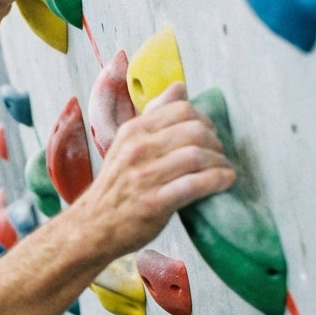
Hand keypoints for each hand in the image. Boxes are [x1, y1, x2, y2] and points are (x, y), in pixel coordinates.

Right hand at [71, 82, 235, 255]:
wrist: (91, 227)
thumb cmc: (115, 187)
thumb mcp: (126, 144)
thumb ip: (153, 116)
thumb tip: (180, 87)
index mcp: (133, 131)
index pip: (182, 110)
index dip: (205, 120)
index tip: (209, 135)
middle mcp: (137, 150)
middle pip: (194, 131)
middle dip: (216, 142)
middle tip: (219, 155)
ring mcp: (144, 177)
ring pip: (197, 156)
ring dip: (220, 163)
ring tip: (224, 170)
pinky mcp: (154, 203)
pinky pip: (195, 185)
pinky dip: (217, 181)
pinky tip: (224, 182)